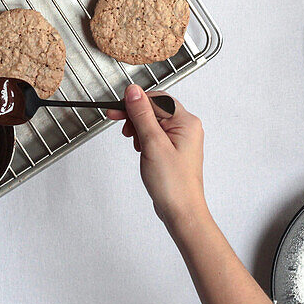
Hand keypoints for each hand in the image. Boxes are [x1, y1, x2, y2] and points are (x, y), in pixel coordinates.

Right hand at [106, 84, 206, 228]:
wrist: (181, 212)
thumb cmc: (173, 184)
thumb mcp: (153, 144)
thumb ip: (142, 115)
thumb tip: (134, 92)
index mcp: (186, 122)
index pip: (157, 99)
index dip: (134, 102)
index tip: (116, 109)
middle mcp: (186, 128)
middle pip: (155, 109)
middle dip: (135, 116)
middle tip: (118, 123)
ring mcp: (180, 139)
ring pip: (153, 122)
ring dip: (139, 128)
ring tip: (135, 144)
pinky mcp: (173, 150)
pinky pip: (155, 135)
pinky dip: (143, 138)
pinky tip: (140, 149)